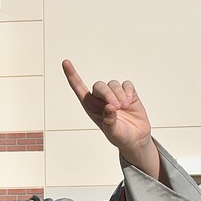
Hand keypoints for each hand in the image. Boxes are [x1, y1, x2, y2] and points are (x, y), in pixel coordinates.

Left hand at [62, 59, 159, 178]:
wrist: (135, 137)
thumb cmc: (119, 136)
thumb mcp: (112, 132)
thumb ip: (109, 121)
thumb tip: (109, 107)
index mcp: (90, 106)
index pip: (78, 88)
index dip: (72, 75)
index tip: (65, 62)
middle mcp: (100, 99)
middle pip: (99, 85)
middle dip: (108, 94)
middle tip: (116, 107)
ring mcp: (114, 95)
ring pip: (113, 84)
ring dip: (119, 95)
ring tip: (124, 107)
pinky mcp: (128, 93)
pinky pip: (126, 84)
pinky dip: (128, 92)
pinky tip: (129, 102)